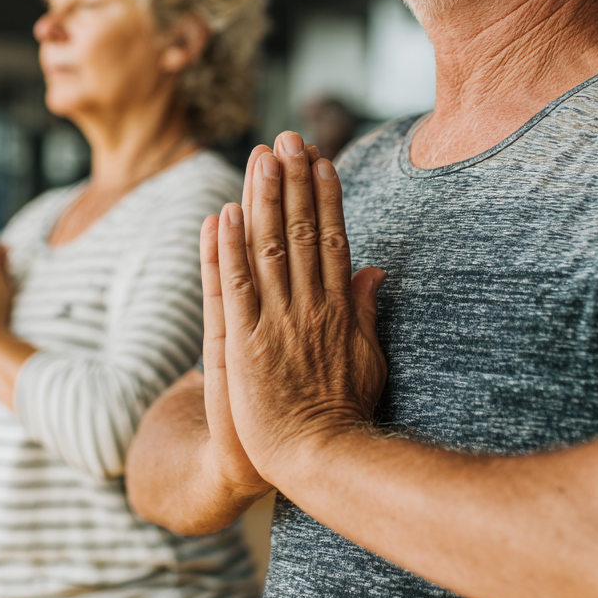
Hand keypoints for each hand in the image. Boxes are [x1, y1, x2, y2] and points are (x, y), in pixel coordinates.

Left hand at [211, 131, 385, 484]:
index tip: (319, 160)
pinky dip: (226, 251)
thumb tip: (375, 270)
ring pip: (269, 249)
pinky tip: (222, 215)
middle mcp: (309, 306)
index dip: (325, 196)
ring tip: (260, 157)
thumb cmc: (345, 412)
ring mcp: (275, 322)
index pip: (333, 238)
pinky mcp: (243, 343)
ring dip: (263, 200)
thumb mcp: (370, 358)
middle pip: (302, 232)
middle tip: (288, 138)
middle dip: (294, 181)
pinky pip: (234, 289)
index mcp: (339, 307)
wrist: (316, 460)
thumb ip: (368, 311)